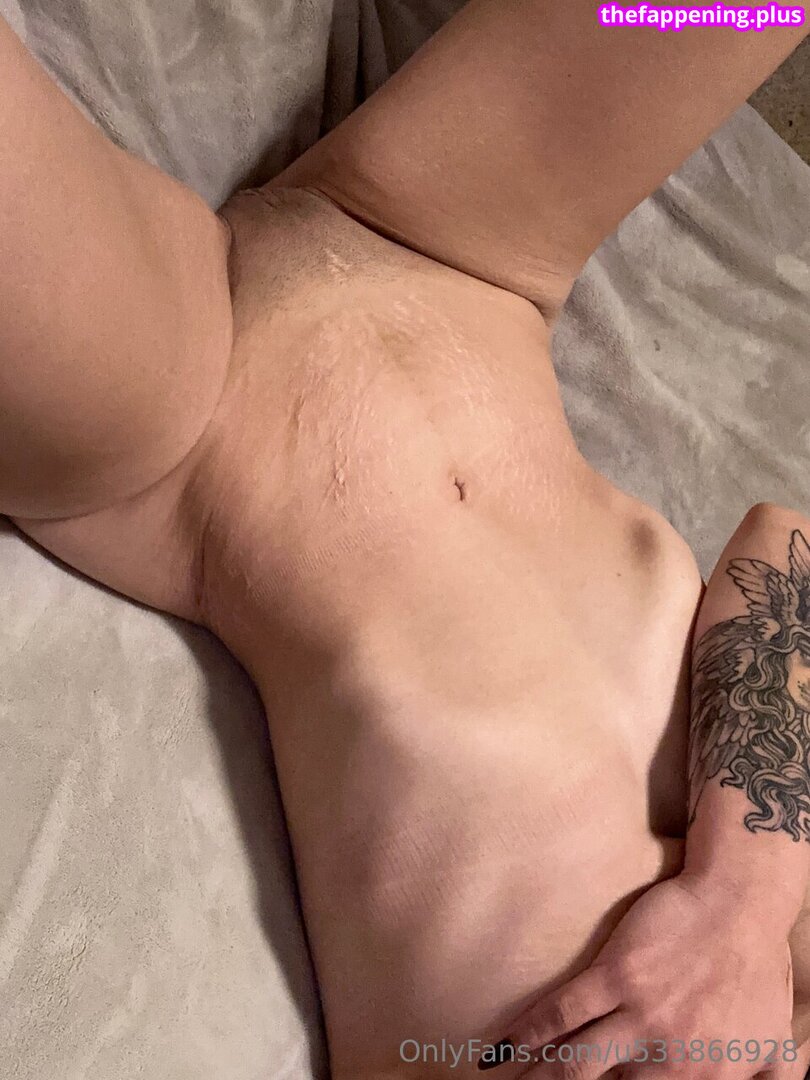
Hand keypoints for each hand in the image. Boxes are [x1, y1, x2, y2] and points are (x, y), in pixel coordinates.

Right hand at [484, 873, 795, 1078]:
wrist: (738, 902)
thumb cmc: (757, 968)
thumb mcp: (778, 1044)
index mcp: (706, 1079)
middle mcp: (670, 1056)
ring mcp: (640, 1013)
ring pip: (574, 1063)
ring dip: (539, 1078)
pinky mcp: (616, 972)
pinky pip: (563, 1010)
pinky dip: (530, 1031)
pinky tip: (505, 1047)